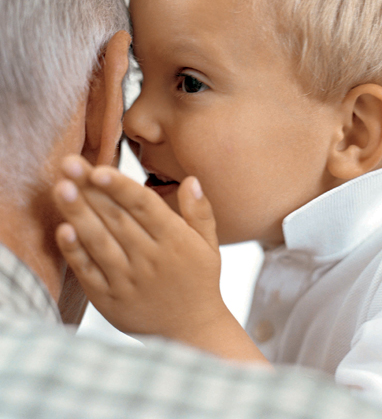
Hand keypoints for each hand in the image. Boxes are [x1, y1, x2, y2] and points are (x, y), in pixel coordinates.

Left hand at [53, 156, 268, 362]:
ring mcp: (128, 280)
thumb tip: (190, 180)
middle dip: (91, 190)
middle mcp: (150, 258)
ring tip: (60, 189)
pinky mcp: (110, 300)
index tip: (99, 169)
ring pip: (100, 242)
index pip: (144, 206)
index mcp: (174, 241)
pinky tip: (63, 230)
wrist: (192, 331)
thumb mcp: (209, 245)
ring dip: (78, 214)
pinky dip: (75, 252)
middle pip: (116, 218)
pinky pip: (90, 273)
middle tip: (69, 163)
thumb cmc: (200, 281)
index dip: (121, 187)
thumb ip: (200, 212)